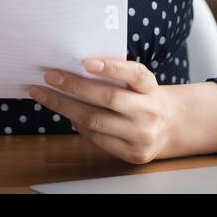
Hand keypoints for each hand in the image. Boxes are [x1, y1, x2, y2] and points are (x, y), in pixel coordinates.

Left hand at [30, 57, 216, 163]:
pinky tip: (68, 115)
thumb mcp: (139, 81)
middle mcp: (150, 111)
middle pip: (107, 98)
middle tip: (49, 76)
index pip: (135, 74)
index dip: (112, 68)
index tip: (86, 62)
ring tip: (45, 95)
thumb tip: (75, 66)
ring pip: (95, 121)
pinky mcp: (134, 154)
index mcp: (151, 87)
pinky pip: (98, 139)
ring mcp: (142, 135)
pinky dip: (79, 126)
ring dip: (65, 107)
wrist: (170, 125)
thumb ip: (118, 73)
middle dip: (72, 86)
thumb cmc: (145, 96)